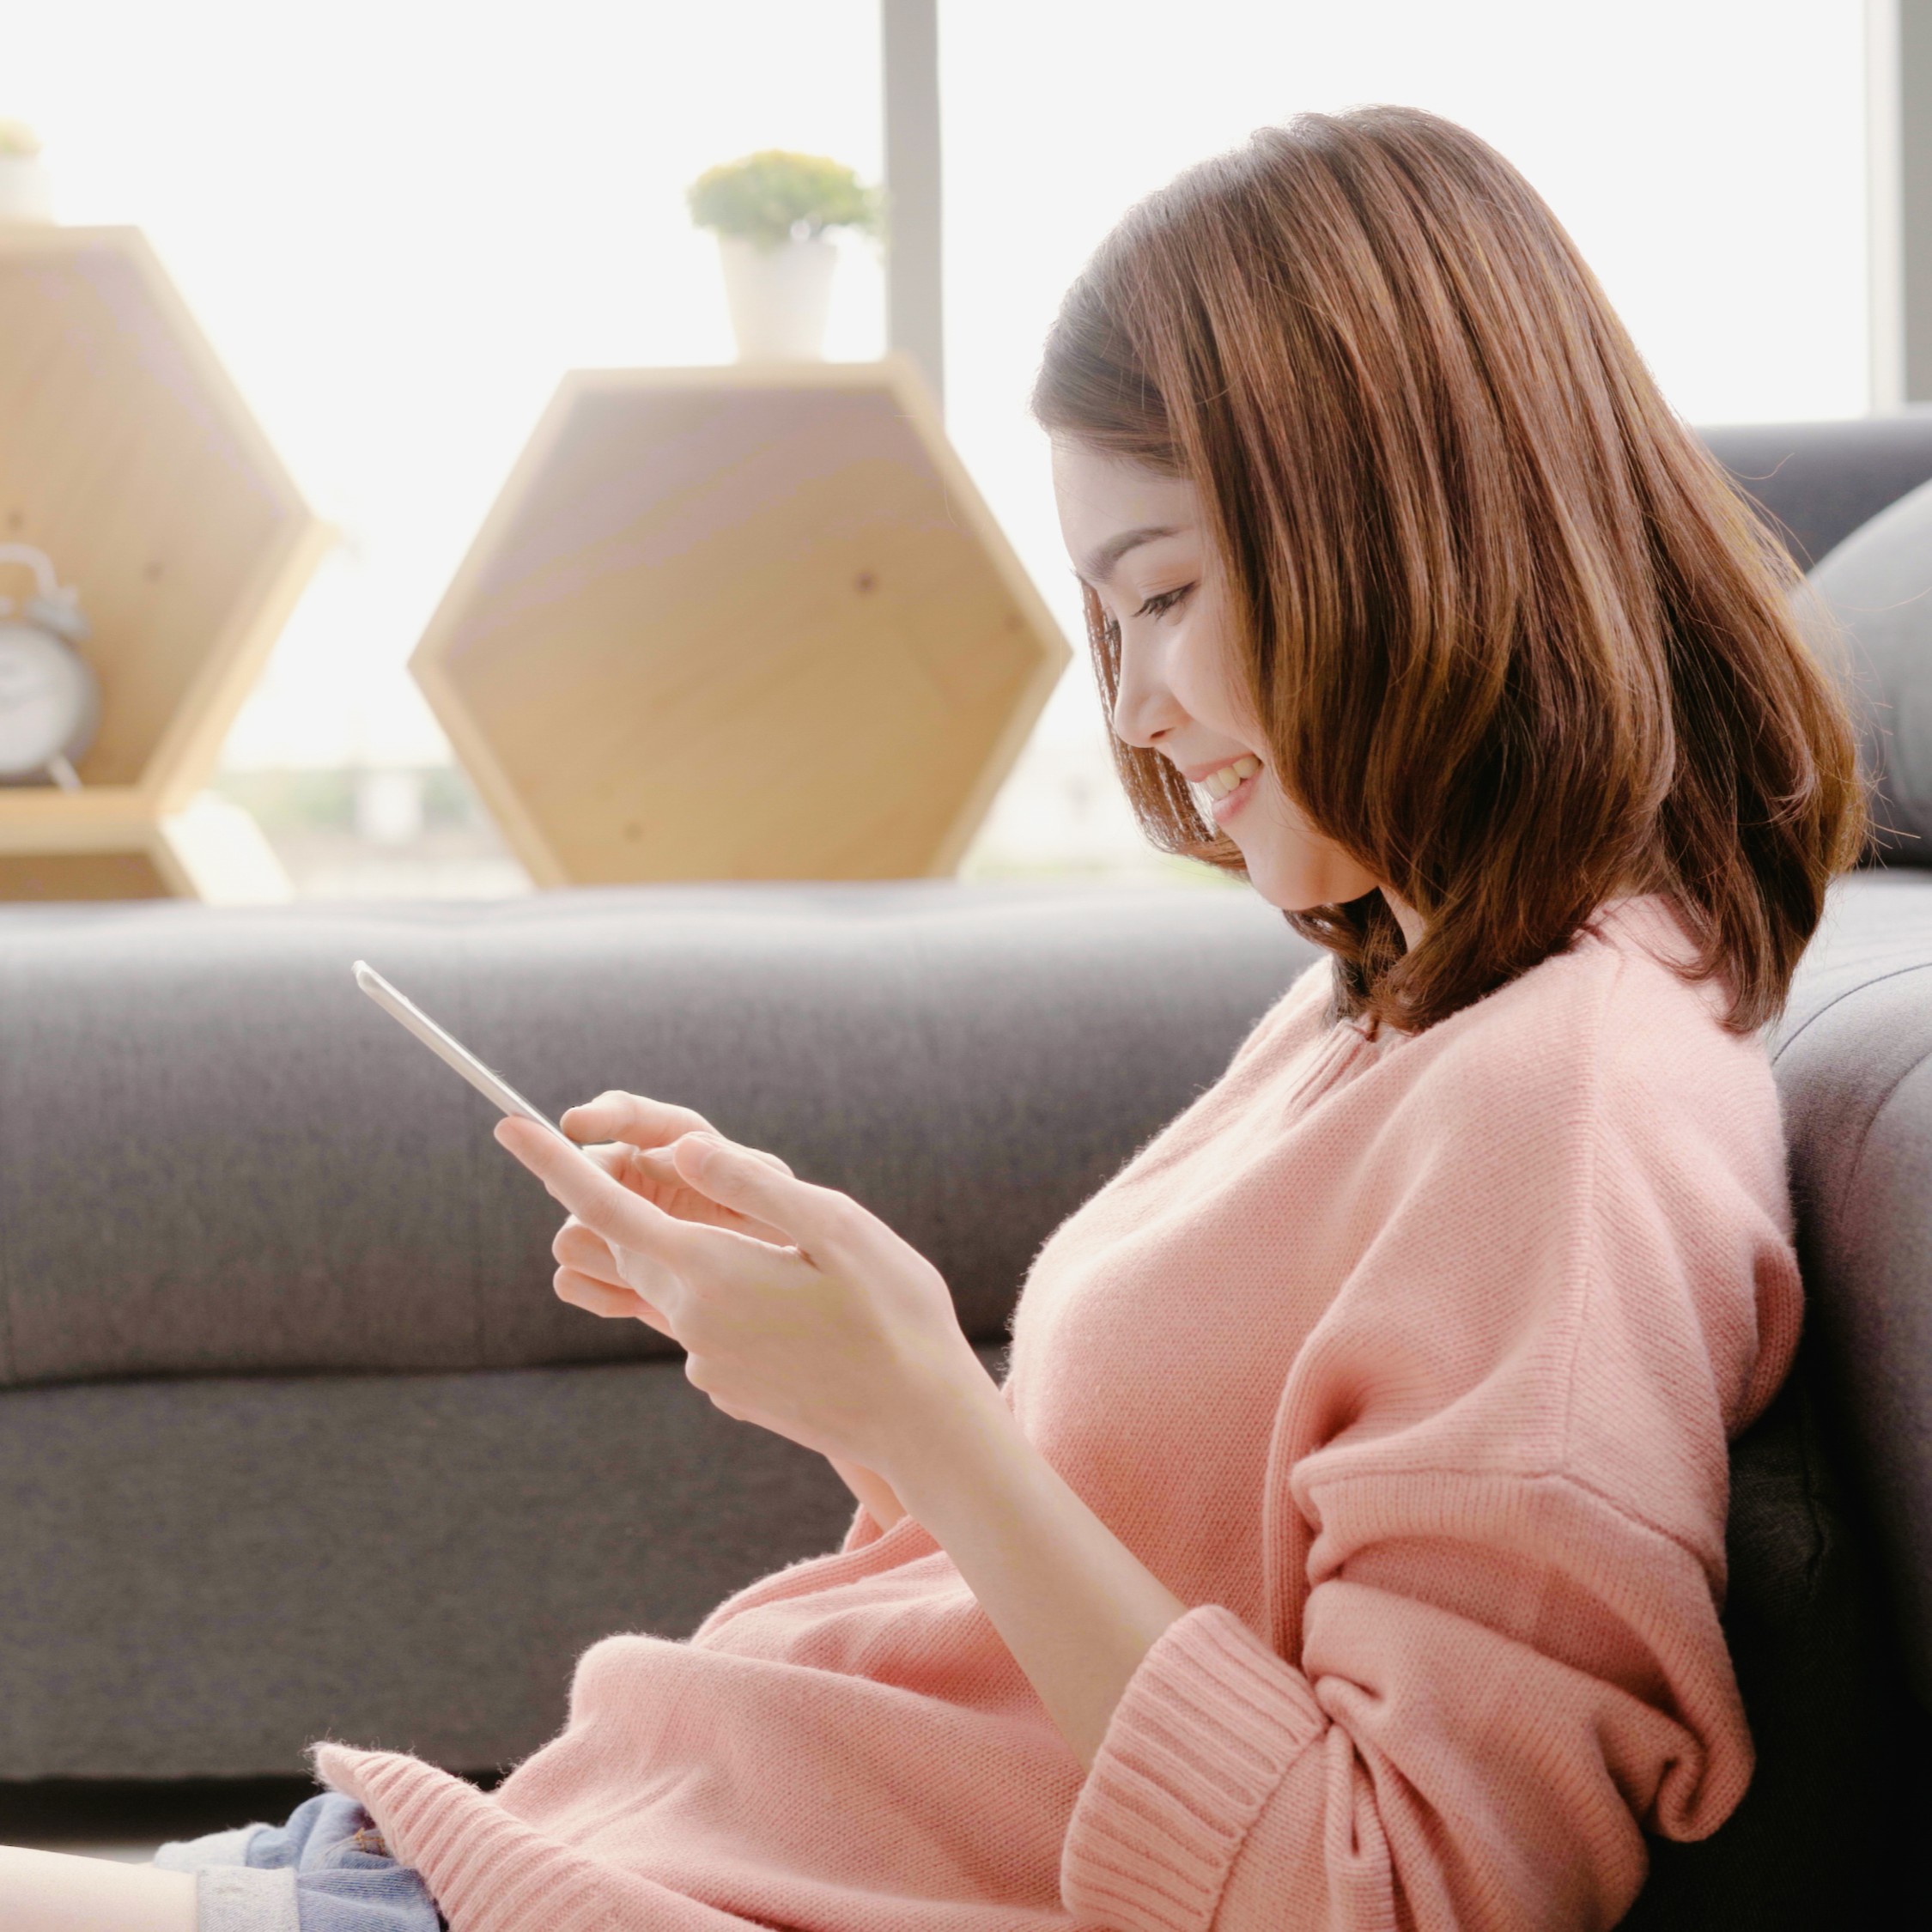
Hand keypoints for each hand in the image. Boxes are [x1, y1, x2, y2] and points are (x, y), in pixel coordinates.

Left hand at [494, 1094, 996, 1486]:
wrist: (920, 1424)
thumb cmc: (892, 1314)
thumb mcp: (835, 1225)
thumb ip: (750, 1184)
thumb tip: (680, 1146)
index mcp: (709, 1268)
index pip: (604, 1208)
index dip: (553, 1165)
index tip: (508, 1128)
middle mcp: (690, 1318)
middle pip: (629, 1244)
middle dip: (629, 1203)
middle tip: (664, 1168)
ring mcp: (705, 1362)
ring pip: (672, 1285)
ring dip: (695, 1254)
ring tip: (783, 1259)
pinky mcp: (727, 1390)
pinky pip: (707, 1326)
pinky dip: (732, 1302)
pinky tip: (800, 1313)